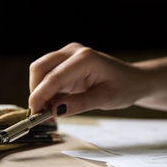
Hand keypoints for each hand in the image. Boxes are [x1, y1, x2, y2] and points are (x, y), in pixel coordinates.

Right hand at [28, 43, 147, 115]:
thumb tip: (54, 110)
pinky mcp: (65, 62)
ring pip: (40, 70)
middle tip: (39, 114)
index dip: (40, 96)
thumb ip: (79, 104)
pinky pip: (47, 74)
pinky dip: (45, 89)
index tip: (34, 114)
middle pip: (40, 68)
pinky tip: (52, 104)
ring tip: (47, 111)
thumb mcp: (105, 99)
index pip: (54, 77)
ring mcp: (68, 54)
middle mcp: (74, 51)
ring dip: (39, 90)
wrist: (133, 79)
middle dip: (35, 91)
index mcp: (85, 58)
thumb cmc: (124, 87)